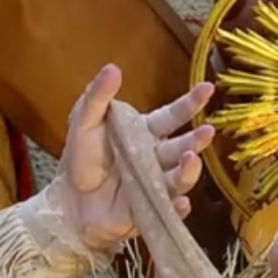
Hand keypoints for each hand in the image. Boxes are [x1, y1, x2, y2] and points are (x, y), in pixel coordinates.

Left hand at [53, 64, 215, 252]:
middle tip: (207, 132)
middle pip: (181, 146)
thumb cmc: (81, 157)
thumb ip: (98, 97)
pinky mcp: (148, 210)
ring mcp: (155, 184)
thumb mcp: (84, 121)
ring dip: (188, 171)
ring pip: (179, 177)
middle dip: (196, 140)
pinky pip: (168, 209)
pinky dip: (176, 207)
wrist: (69, 200)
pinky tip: (181, 203)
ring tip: (191, 160)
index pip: (173, 115)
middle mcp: (156, 157)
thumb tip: (113, 68)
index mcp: (145, 132)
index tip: (208, 88)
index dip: (191, 102)